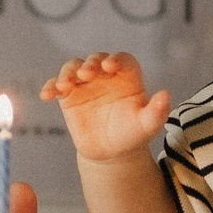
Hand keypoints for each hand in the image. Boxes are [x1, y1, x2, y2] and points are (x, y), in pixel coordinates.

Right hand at [40, 51, 171, 160]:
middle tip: (87, 74)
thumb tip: (166, 96)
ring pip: (73, 67)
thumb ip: (156, 112)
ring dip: (67, 72)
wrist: (111, 153)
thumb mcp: (147, 125)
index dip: (116, 59)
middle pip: (95, 59)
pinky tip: (46, 95)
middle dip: (90, 63)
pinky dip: (50, 87)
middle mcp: (105, 75)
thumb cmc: (132, 135)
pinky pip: (56, 85)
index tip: (110, 66)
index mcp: (127, 77)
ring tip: (64, 84)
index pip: (122, 60)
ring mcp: (85, 84)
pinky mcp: (68, 96)